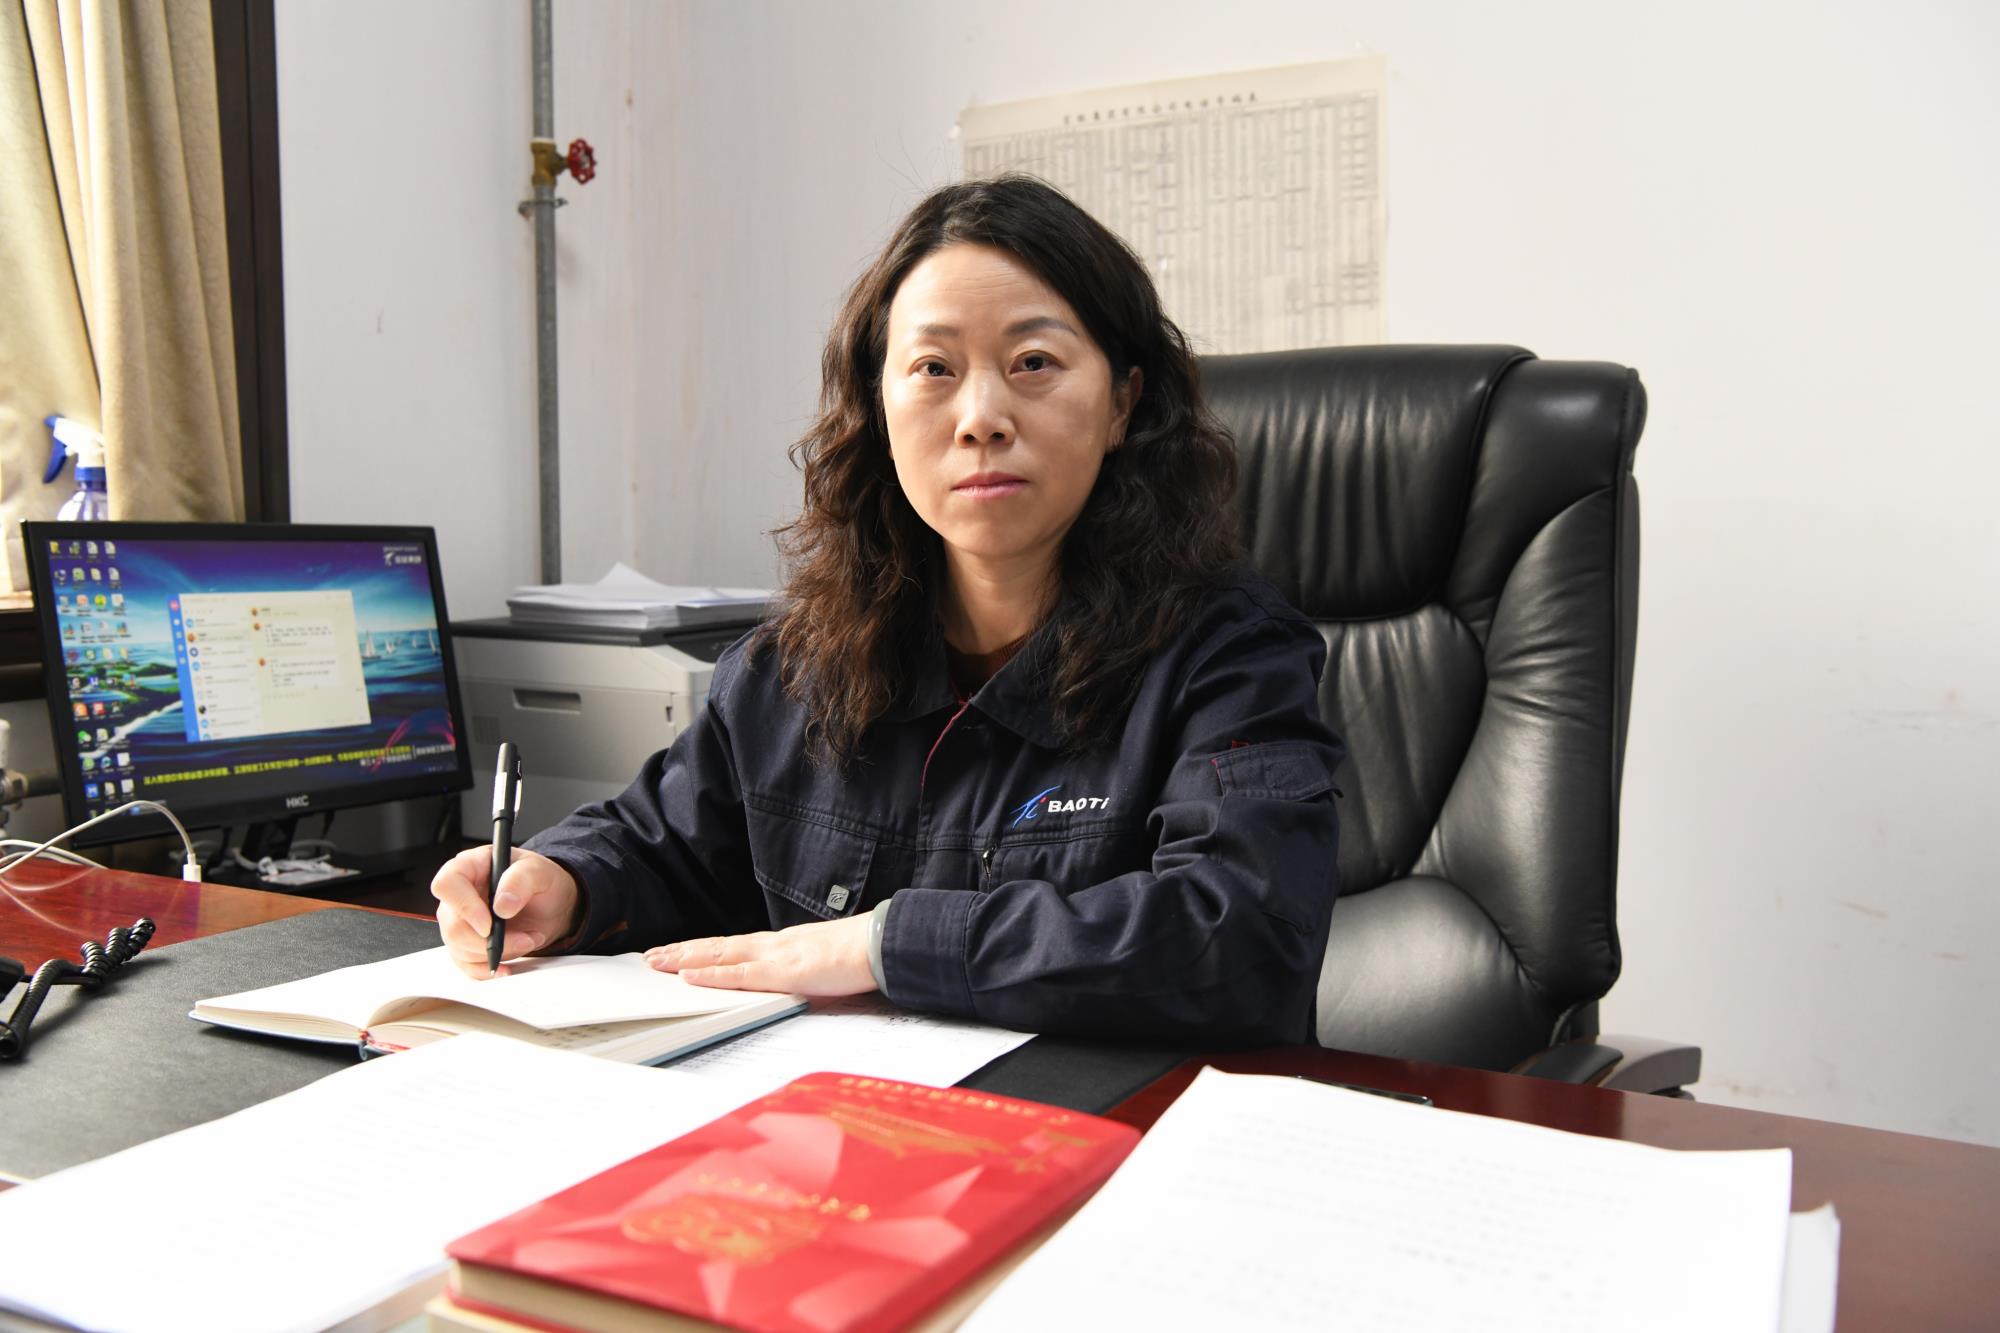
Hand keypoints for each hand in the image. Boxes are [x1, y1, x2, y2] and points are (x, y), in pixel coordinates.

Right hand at [431, 846, 580, 978]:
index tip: (489, 925)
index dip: (464, 907)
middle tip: (524, 938)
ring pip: (459, 948)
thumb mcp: (539, 871)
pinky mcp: (467, 943)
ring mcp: (461, 920)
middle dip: (489, 940)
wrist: (551, 904)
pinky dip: (487, 969)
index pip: (447, 884)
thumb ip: (521, 880)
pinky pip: (466, 964)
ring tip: (528, 940)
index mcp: (470, 866)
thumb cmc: (540, 881)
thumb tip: (502, 905)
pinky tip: (506, 966)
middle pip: (452, 925)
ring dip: (497, 952)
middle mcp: (459, 894)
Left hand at [647, 916, 875, 996]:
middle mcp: (772, 944)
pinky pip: (740, 975)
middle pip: (718, 947)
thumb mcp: (822, 961)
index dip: (703, 949)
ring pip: (720, 956)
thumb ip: (802, 967)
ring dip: (685, 959)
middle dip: (683, 952)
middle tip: (651, 957)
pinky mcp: (784, 972)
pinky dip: (712, 975)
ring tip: (657, 963)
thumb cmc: (859, 954)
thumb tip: (792, 977)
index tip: (680, 952)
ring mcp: (776, 956)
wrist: (882, 943)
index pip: (733, 946)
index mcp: (781, 944)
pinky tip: (689, 976)